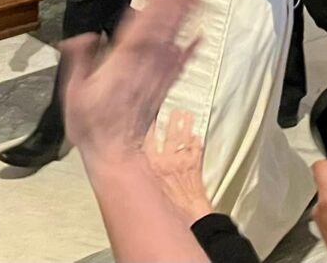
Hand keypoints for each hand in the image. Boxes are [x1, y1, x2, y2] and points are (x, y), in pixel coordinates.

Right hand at [62, 0, 198, 164]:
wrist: (116, 153)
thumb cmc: (93, 124)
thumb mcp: (73, 92)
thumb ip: (79, 60)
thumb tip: (81, 37)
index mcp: (121, 62)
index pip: (141, 26)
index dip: (153, 5)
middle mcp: (143, 65)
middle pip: (162, 28)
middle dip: (174, 5)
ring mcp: (156, 76)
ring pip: (173, 41)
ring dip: (184, 19)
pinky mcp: (164, 88)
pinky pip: (180, 65)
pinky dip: (191, 50)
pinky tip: (200, 37)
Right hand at [145, 109, 212, 224]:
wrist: (190, 218)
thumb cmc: (167, 209)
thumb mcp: (144, 190)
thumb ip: (138, 175)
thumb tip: (128, 170)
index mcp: (151, 165)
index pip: (147, 138)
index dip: (147, 124)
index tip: (146, 112)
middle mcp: (167, 160)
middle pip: (167, 134)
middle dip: (168, 120)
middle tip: (168, 108)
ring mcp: (182, 162)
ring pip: (183, 138)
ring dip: (185, 125)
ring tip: (185, 114)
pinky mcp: (195, 166)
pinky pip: (197, 149)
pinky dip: (197, 141)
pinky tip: (197, 135)